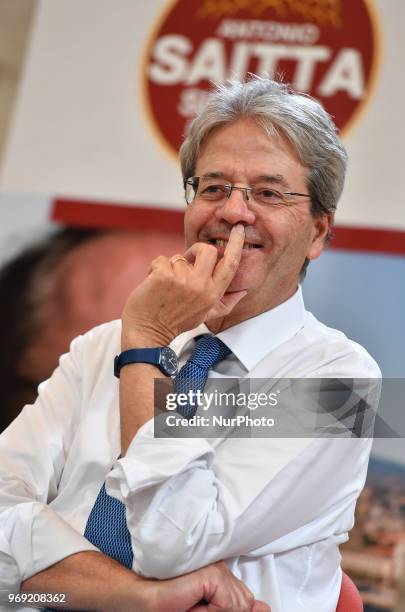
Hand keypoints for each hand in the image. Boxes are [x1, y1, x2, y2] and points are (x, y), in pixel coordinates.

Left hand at [121, 225, 246, 346]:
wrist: (147, 332)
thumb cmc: (175, 321)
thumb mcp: (205, 315)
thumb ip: (225, 303)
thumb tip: (243, 292)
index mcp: (213, 294)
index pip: (230, 264)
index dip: (236, 244)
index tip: (238, 229)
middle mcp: (201, 286)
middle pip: (207, 250)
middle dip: (195, 251)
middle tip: (186, 263)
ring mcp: (182, 280)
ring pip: (179, 257)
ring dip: (170, 267)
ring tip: (165, 286)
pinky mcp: (163, 276)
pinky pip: (161, 259)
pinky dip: (155, 269)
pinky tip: (153, 284)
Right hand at [148, 561, 270, 611]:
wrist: (147, 604)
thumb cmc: (174, 607)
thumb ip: (237, 608)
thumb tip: (265, 608)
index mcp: (222, 577)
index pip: (246, 601)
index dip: (228, 609)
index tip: (202, 606)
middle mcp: (222, 567)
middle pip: (244, 602)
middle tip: (196, 608)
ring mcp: (217, 567)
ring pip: (240, 604)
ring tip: (194, 606)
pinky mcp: (211, 572)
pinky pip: (229, 601)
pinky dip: (214, 611)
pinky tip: (194, 602)